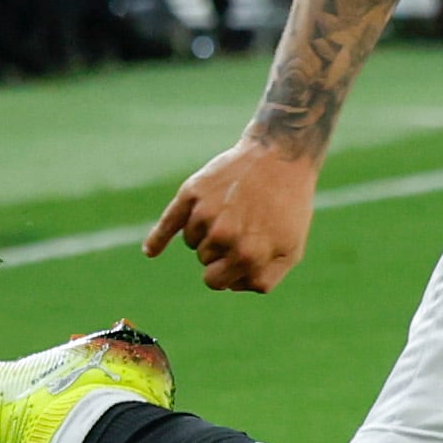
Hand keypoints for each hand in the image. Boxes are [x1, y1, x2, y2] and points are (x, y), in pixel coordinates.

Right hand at [145, 137, 320, 293]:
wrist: (282, 155)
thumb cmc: (289, 205)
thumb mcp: (291, 248)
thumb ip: (264, 278)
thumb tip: (231, 287)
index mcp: (248, 256)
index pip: (216, 281)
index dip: (226, 271)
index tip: (239, 255)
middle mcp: (224, 237)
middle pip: (203, 260)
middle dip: (218, 251)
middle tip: (243, 225)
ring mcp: (206, 214)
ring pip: (191, 240)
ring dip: (206, 231)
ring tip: (233, 208)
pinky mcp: (193, 193)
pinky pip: (168, 222)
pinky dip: (157, 238)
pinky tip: (151, 251)